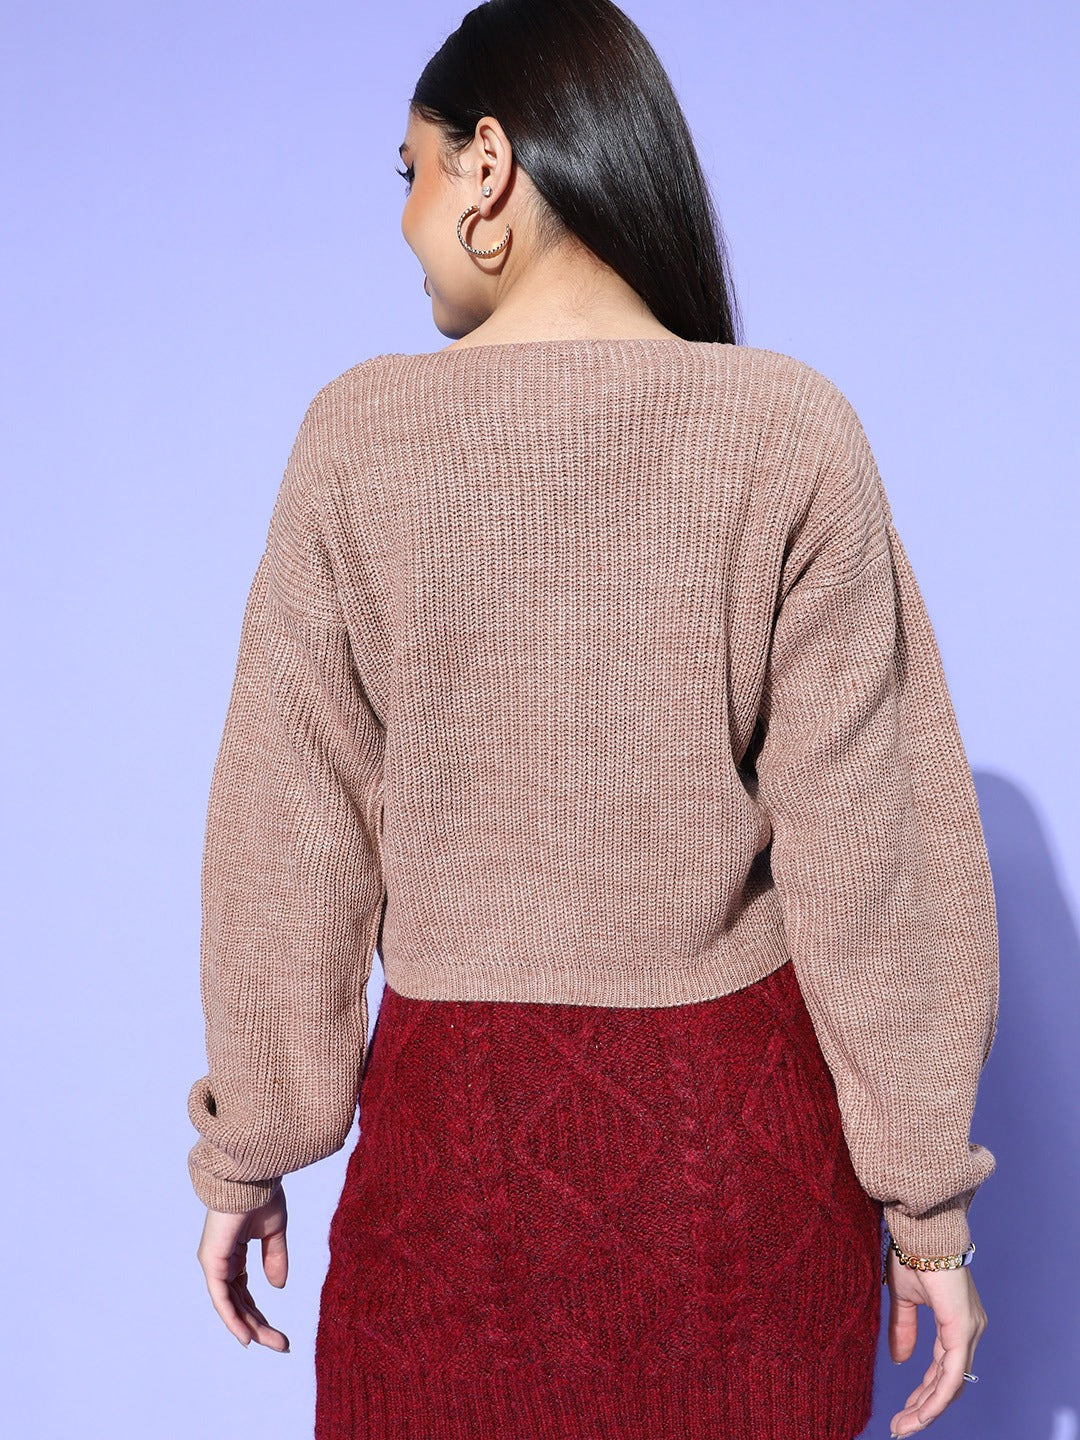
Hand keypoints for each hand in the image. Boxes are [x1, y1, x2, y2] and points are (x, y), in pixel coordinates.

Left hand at [195, 1184, 290, 1351]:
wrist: (251, 1173)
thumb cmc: (261, 1193)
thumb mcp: (274, 1231)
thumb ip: (275, 1258)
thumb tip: (278, 1287)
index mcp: (232, 1254)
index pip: (244, 1294)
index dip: (259, 1315)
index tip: (279, 1334)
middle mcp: (220, 1262)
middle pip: (239, 1305)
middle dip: (260, 1326)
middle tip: (283, 1345)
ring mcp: (214, 1263)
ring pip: (232, 1306)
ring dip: (252, 1327)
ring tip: (275, 1344)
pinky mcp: (212, 1262)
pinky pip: (222, 1298)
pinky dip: (232, 1319)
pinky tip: (246, 1337)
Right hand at [885, 1247, 986, 1435]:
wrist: (921, 1230)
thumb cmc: (913, 1253)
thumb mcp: (903, 1297)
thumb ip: (903, 1329)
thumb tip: (901, 1361)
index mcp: (956, 1322)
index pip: (942, 1368)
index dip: (924, 1392)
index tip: (903, 1410)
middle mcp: (968, 1330)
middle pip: (948, 1382)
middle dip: (923, 1407)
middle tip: (900, 1427)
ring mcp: (969, 1331)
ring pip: (951, 1384)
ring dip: (927, 1409)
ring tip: (903, 1427)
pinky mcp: (962, 1330)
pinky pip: (951, 1375)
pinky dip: (936, 1397)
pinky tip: (921, 1413)